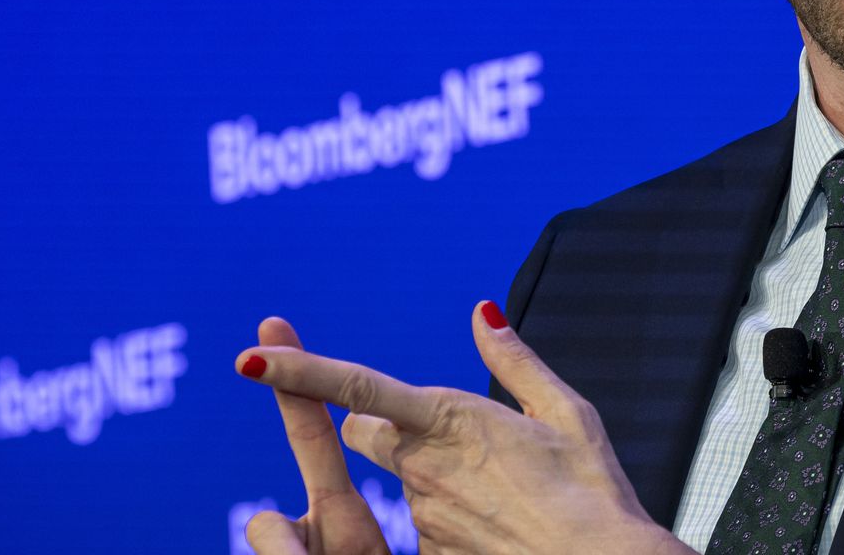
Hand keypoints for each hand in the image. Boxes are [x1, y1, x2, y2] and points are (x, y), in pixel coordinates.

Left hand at [237, 302, 694, 554]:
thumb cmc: (592, 491)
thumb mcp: (566, 411)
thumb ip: (514, 360)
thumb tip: (482, 312)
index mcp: (449, 419)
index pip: (355, 388)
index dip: (299, 373)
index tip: (251, 361)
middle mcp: (423, 467)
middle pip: (369, 433)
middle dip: (386, 427)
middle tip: (441, 433)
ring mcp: (422, 516)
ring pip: (406, 482)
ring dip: (434, 477)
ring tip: (504, 492)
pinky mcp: (431, 552)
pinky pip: (426, 526)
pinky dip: (453, 519)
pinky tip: (500, 525)